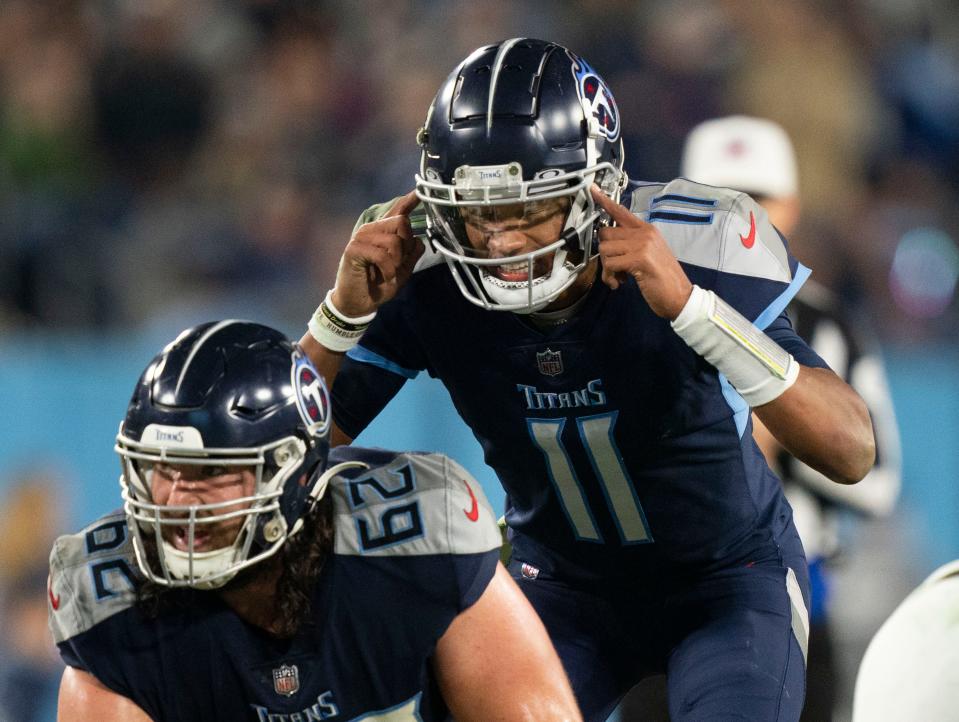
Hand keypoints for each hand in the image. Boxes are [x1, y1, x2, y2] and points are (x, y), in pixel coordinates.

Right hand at [331, 191, 424, 315]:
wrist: (359, 302)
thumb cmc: (379, 285)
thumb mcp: (402, 269)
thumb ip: (411, 253)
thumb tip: (420, 239)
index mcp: (383, 232)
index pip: (398, 211)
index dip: (410, 200)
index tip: (419, 191)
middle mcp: (372, 230)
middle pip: (402, 223)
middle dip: (406, 247)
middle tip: (397, 264)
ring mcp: (361, 237)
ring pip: (394, 241)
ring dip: (396, 262)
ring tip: (388, 272)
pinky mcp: (354, 249)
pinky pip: (382, 255)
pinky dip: (388, 269)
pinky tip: (384, 276)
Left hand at [591, 185, 692, 319]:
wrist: (679, 296)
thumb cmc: (662, 279)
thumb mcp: (648, 255)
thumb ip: (630, 245)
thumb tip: (608, 245)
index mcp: (646, 230)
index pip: (621, 212)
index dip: (605, 201)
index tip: (593, 190)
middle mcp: (644, 233)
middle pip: (605, 234)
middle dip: (604, 254)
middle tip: (614, 268)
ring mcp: (642, 244)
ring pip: (604, 250)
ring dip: (607, 269)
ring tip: (619, 278)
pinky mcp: (639, 258)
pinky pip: (610, 264)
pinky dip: (610, 277)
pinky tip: (619, 283)